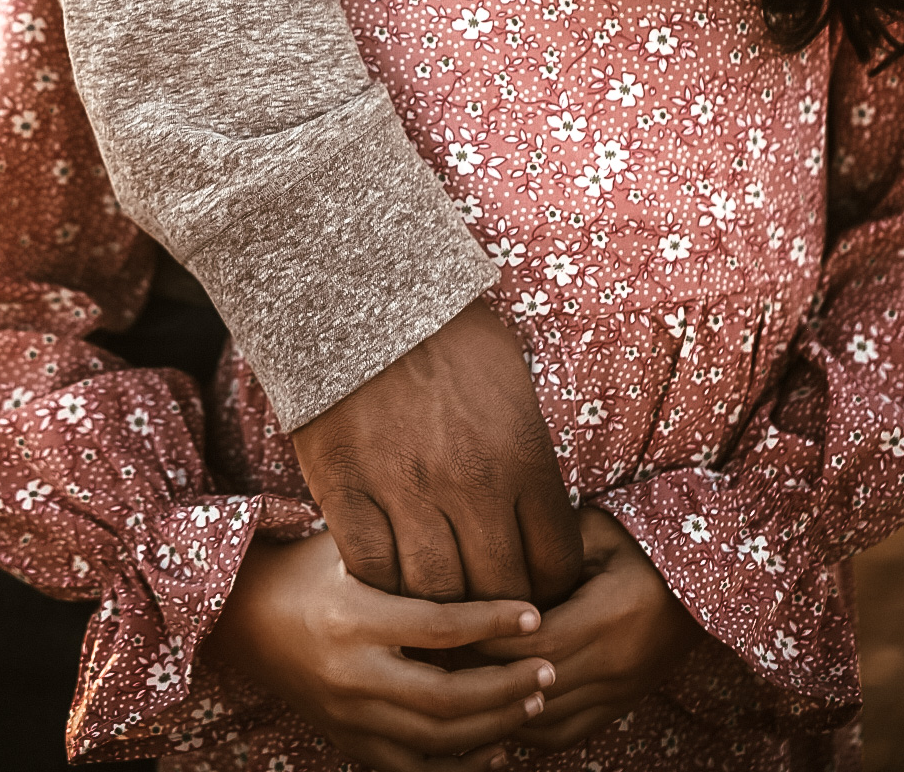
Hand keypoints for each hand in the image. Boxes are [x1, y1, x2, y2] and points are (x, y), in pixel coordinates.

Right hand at [205, 530, 555, 771]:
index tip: (535, 615)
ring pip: (435, 740)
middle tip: (549, 669)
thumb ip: (408, 547)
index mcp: (355, 618)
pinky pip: (413, 769)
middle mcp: (351, 675)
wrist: (248, 618)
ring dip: (493, 726)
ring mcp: (348, 718)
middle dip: (505, 687)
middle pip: (445, 697)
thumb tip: (484, 534)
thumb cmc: (311, 566)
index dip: (493, 623)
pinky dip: (460, 767)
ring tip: (533, 699)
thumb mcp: (352, 545)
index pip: (440, 627)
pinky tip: (498, 750)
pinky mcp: (348, 743)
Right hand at [292, 298, 581, 603]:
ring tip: (442, 607)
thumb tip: (541, 504)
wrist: (358, 291)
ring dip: (442, 612)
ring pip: (436, 597)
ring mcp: (405, 491)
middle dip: (501, 612)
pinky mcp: (347, 492)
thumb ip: (528, 448)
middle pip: (500, 593)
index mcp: (520, 453)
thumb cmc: (442, 329)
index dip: (551, 586)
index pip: (556, 560)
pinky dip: (384, 588)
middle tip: (490, 612)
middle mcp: (470, 483)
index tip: (536, 584)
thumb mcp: (510, 378)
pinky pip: (373, 572)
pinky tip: (391, 581)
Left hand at [468, 507, 700, 749]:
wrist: (707, 577)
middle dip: (483, 675)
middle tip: (442, 657)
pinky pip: (567, 734)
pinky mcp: (621, 705)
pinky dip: (529, 729)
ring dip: (502, 709)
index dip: (488, 639)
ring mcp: (621, 692)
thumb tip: (491, 567)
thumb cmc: (641, 544)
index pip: (531, 645)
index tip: (453, 624)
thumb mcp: (596, 533)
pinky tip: (499, 709)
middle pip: (533, 688)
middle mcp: (615, 664)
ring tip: (462, 685)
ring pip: (546, 723)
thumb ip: (548, 551)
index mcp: (607, 617)